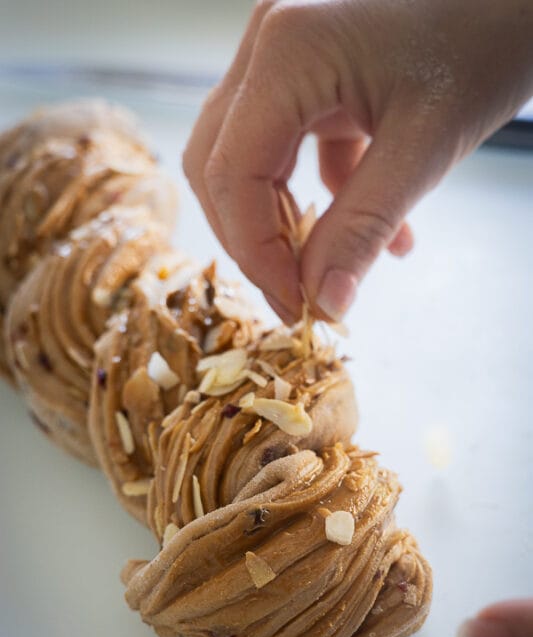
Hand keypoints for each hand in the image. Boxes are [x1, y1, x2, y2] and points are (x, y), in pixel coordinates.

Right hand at [183, 0, 532, 322]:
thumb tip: (323, 302)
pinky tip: (378, 233)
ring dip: (285, 223)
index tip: (294, 304)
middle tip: (298, 297)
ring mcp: (285, 56)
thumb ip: (362, 229)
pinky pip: (294, 147)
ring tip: (328, 272)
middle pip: (222, 166)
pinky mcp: (312, 72)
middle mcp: (268, 46)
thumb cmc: (487, 41)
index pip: (231, 173)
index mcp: (286, 54)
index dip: (254, 251)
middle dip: (256, 241)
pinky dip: (324, 197)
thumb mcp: (424, 146)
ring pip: (249, 159)